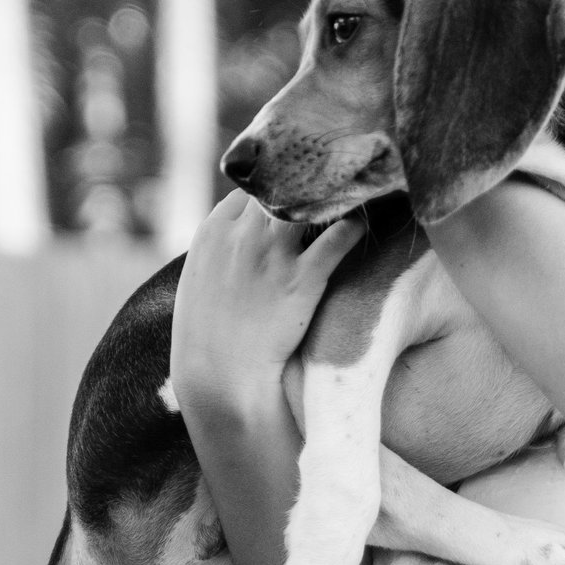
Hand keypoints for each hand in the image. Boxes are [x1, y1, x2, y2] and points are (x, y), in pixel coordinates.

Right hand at [170, 191, 364, 413]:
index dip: (272, 192)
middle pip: (280, 187)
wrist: (220, 380)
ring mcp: (272, 255)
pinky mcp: (302, 280)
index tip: (291, 196)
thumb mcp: (199, 281)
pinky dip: (354, 228)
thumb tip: (241, 234)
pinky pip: (338, 238)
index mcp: (212, 233)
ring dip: (331, 199)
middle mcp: (241, 236)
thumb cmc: (208, 336)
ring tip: (353, 196)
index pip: (250, 189)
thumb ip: (221, 250)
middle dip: (303, 185)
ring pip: (309, 203)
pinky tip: (365, 226)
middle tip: (329, 185)